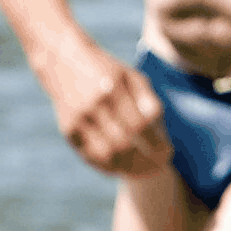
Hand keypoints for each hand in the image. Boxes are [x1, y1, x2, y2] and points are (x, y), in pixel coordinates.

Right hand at [43, 39, 169, 176]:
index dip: (157, 144)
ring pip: (107, 155)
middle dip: (146, 161)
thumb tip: (157, 127)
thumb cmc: (106, 70)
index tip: (168, 152)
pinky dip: (109, 167)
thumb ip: (148, 100)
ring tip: (144, 171)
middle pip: (124, 144)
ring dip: (129, 168)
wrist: (62, 59)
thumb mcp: (131, 76)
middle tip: (160, 167)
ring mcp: (78, 118)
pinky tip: (124, 169)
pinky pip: (90, 156)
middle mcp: (93, 105)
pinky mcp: (68, 128)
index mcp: (112, 90)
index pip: (140, 126)